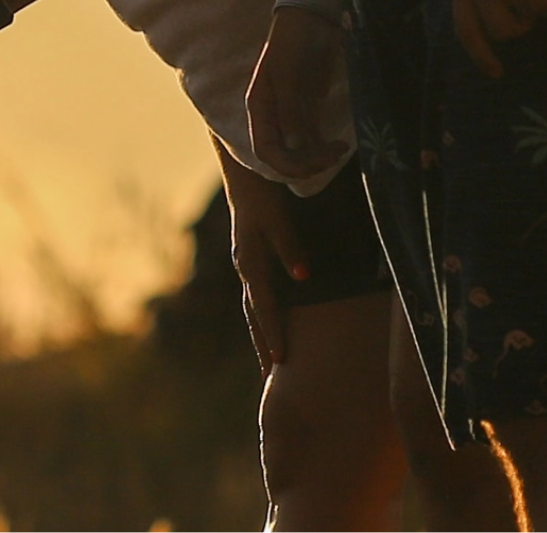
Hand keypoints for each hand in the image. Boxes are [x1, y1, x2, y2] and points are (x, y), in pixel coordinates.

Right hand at [215, 149, 308, 371]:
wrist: (243, 169)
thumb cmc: (263, 191)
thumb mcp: (276, 216)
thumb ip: (289, 246)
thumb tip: (303, 277)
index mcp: (250, 262)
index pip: (263, 308)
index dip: (273, 334)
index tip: (281, 362)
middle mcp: (245, 267)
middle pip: (253, 316)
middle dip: (262, 346)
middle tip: (270, 379)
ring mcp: (247, 263)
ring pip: (253, 308)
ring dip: (261, 335)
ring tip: (270, 361)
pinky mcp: (253, 258)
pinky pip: (258, 295)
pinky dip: (264, 316)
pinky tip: (271, 324)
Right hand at [243, 6, 349, 187]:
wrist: (311, 17)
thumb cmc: (293, 42)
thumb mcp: (288, 75)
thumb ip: (290, 111)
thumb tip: (296, 146)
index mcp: (260, 107)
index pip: (266, 150)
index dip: (287, 165)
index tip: (315, 165)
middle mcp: (273, 114)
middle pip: (285, 154)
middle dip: (308, 162)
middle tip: (334, 155)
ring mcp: (292, 112)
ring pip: (301, 149)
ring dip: (319, 155)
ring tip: (341, 149)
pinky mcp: (309, 107)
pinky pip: (314, 136)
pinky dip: (325, 145)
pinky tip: (341, 143)